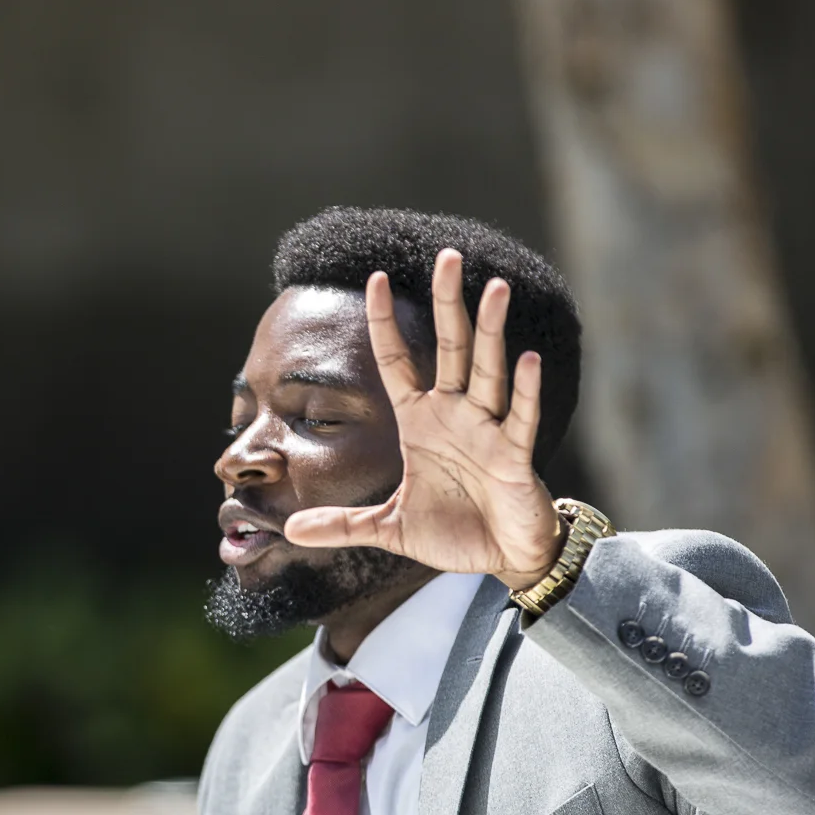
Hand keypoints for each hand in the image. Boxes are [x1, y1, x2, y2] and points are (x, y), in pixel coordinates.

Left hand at [284, 249, 564, 590]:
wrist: (502, 557)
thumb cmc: (452, 532)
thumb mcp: (388, 527)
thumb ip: (342, 524)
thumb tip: (288, 530)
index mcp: (421, 423)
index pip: (397, 362)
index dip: (384, 324)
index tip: (373, 279)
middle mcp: (455, 415)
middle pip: (451, 348)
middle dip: (448, 303)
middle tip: (447, 256)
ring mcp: (488, 431)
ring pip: (488, 370)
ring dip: (491, 331)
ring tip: (493, 287)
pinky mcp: (514, 457)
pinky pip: (520, 418)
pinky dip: (525, 391)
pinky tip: (526, 358)